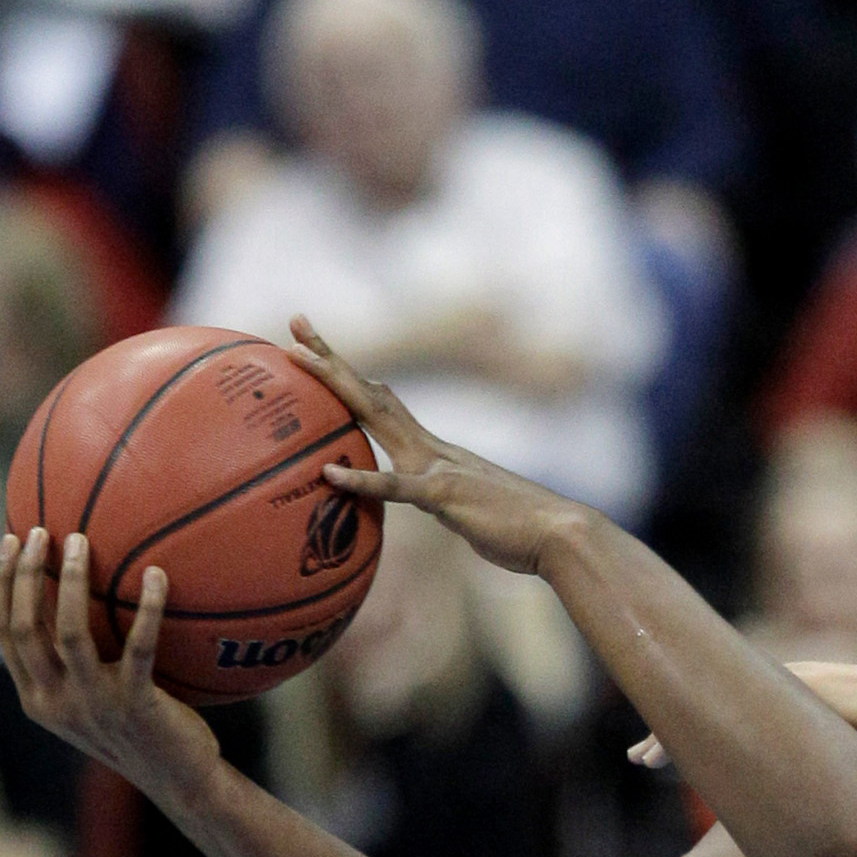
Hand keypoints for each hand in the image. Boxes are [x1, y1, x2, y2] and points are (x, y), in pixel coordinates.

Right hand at [0, 529, 219, 809]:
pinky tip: (158, 575)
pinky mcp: (135, 704)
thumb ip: (79, 659)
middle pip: (24, 627)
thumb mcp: (95, 697)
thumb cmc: (142, 729)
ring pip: (69, 632)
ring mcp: (93, 704)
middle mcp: (55, 702)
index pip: (6, 633)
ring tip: (82, 541)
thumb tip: (81, 592)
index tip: (9, 540)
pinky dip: (148, 607)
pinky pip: (140, 645)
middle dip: (25, 574)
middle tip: (40, 531)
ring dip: (72, 581)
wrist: (179, 779)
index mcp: (38, 698)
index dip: (3, 585)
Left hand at [288, 317, 586, 575]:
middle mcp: (432, 448)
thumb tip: (428, 503)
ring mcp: (438, 467)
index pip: (383, 404)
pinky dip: (363, 479)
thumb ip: (443, 500)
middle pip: (370, 395)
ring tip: (299, 358)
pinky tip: (330, 473)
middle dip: (332, 360)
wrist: (560, 532)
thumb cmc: (520, 529)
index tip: (316, 350)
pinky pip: (397, 487)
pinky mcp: (445, 497)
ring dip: (336, 385)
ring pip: (376, 417)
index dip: (348, 376)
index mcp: (435, 451)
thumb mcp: (469, 508)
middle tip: (295, 324)